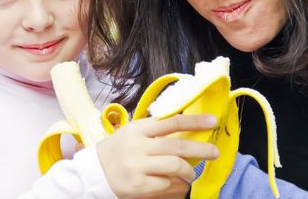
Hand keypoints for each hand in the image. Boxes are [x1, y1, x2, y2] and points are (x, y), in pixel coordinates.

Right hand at [97, 113, 218, 198]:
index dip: (194, 121)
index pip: (171, 122)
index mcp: (138, 129)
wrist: (93, 173)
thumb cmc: (118, 150)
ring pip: (175, 166)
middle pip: (178, 146)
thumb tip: (187, 131)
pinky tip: (177, 185)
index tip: (212, 121)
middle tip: (214, 152)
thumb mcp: (133, 133)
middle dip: (201, 149)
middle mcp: (138, 146)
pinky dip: (176, 186)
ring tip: (190, 174)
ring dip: (189, 171)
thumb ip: (155, 131)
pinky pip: (167, 185)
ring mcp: (138, 167)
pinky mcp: (138, 186)